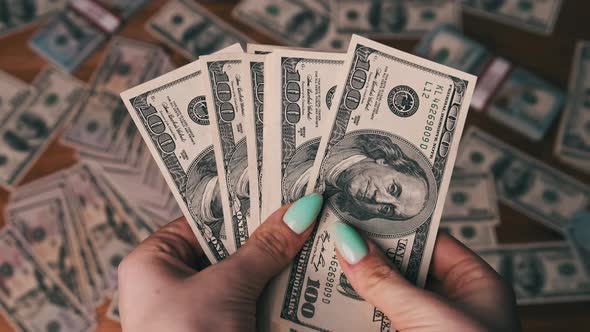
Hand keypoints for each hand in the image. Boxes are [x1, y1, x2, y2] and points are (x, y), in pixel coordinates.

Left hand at [117, 194, 323, 331]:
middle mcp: (170, 282)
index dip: (239, 203)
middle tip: (301, 212)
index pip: (201, 218)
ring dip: (274, 263)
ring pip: (243, 273)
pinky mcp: (219, 328)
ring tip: (309, 237)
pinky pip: (250, 299)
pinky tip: (303, 276)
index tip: (276, 187)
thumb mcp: (227, 286)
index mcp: (152, 260)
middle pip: (226, 246)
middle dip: (264, 235)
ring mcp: (195, 308)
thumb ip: (264, 247)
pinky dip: (273, 291)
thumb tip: (300, 211)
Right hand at [334, 223, 520, 331]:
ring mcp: (430, 327)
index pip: (431, 240)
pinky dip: (359, 314)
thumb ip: (385, 280)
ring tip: (327, 263)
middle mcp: (454, 304)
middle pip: (405, 268)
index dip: (396, 226)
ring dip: (360, 285)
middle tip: (336, 236)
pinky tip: (332, 303)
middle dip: (371, 255)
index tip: (362, 213)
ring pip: (389, 296)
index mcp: (476, 284)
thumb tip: (348, 244)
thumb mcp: (428, 314)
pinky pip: (379, 322)